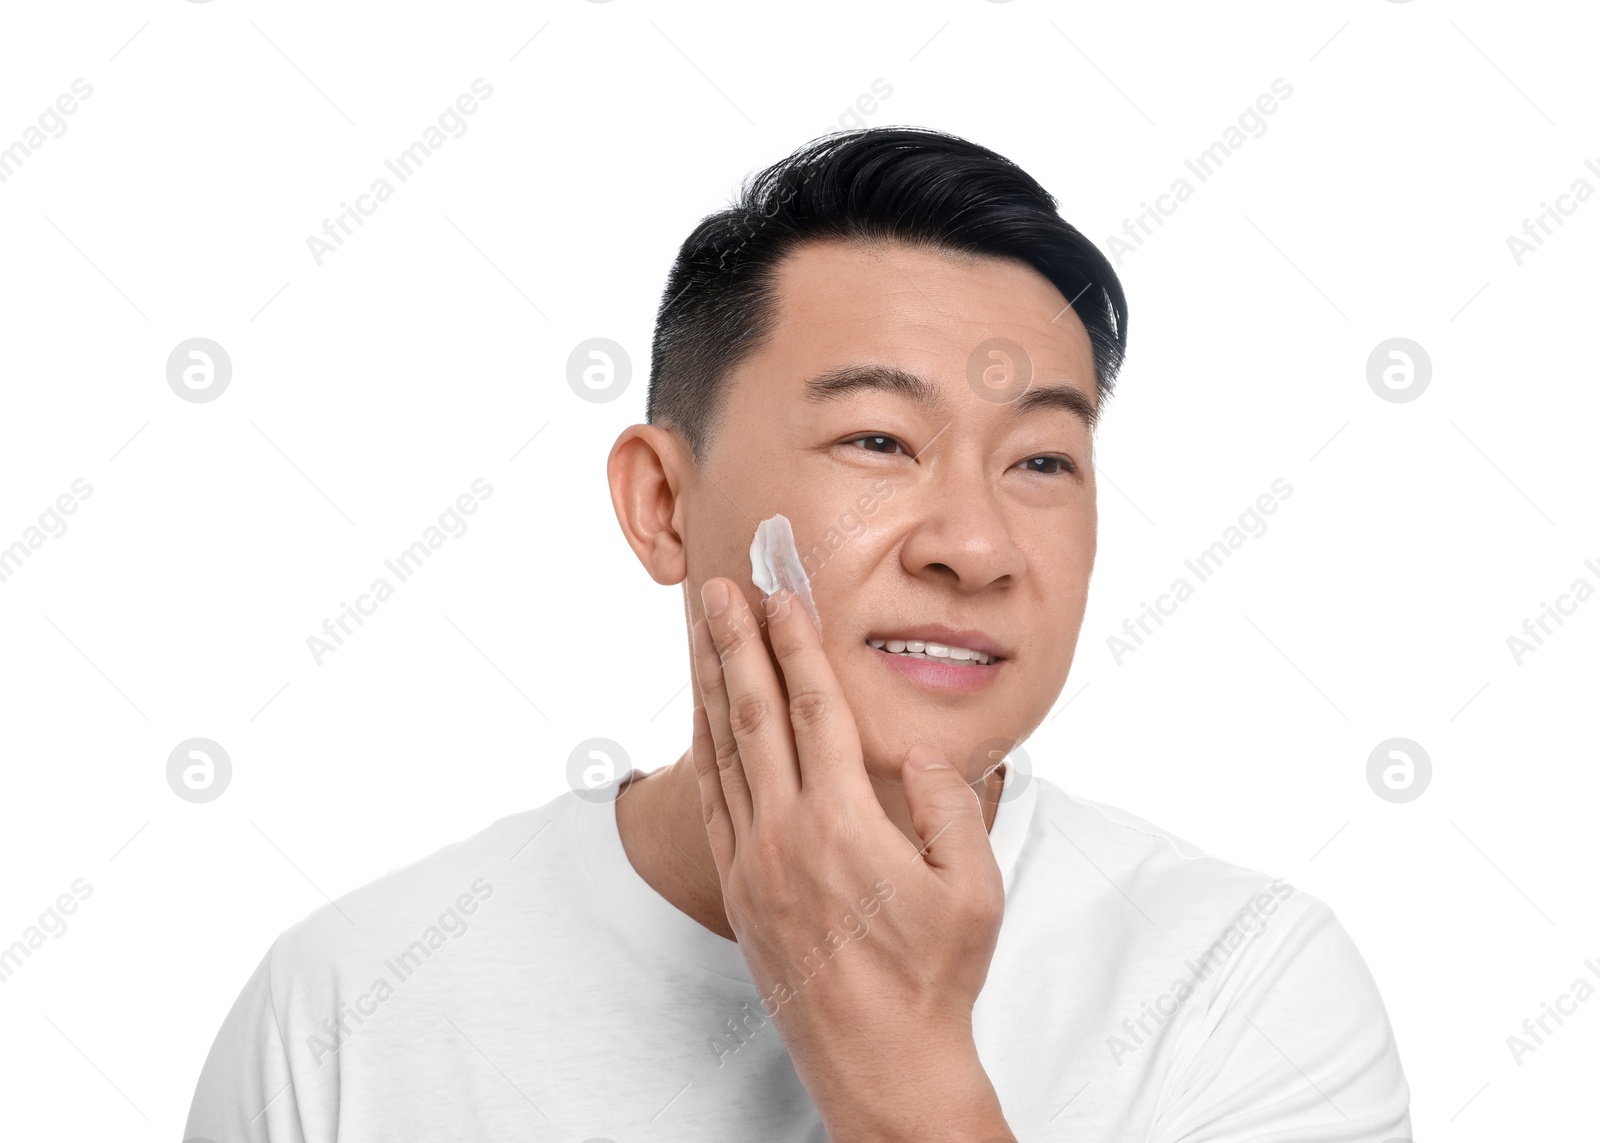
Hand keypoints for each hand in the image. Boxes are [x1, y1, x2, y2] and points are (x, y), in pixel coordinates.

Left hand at [690, 576, 1013, 1141]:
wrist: (880, 1062)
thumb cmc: (935, 978)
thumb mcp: (974, 889)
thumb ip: (952, 807)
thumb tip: (924, 754)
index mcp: (844, 826)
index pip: (815, 712)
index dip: (796, 647)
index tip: (779, 597)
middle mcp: (786, 836)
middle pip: (755, 717)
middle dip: (735, 645)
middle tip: (717, 590)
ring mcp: (754, 864)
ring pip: (724, 754)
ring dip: (712, 687)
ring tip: (701, 636)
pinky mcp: (738, 890)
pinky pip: (713, 802)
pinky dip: (705, 750)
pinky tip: (704, 721)